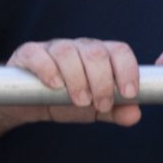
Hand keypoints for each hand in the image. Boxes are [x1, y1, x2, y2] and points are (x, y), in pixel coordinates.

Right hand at [8, 38, 142, 125]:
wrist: (28, 105)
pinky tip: (54, 85)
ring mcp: (52, 48)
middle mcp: (78, 47)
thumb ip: (115, 111)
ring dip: (77, 78)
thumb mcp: (93, 109)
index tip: (128, 94)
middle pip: (96, 52)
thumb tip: (134, 115)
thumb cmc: (66, 101)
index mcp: (99, 56)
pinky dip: (47, 69)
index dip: (127, 70)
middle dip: (102, 81)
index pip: (119, 51)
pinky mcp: (28, 53)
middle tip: (100, 104)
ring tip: (80, 101)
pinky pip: (37, 54)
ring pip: (68, 52)